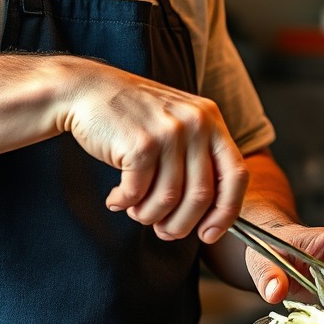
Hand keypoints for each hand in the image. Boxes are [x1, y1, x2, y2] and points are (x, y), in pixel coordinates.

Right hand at [59, 60, 248, 241]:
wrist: (87, 89)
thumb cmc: (131, 114)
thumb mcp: (177, 122)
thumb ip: (196, 157)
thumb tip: (206, 215)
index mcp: (211, 119)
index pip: (236, 175)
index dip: (226, 212)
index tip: (209, 233)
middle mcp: (196, 123)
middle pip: (202, 195)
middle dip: (181, 224)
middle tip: (163, 231)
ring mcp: (169, 132)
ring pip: (169, 199)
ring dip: (149, 215)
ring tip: (135, 210)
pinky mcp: (141, 144)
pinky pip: (138, 193)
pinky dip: (125, 203)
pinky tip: (116, 199)